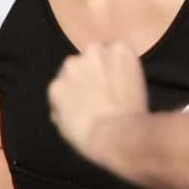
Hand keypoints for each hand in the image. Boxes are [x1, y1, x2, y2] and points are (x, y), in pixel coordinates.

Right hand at [48, 42, 147, 165]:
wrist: (119, 133)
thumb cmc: (91, 139)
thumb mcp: (65, 128)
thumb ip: (62, 107)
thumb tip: (64, 105)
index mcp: (56, 86)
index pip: (67, 82)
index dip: (81, 88)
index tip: (91, 97)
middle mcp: (70, 64)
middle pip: (82, 64)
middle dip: (92, 73)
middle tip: (106, 89)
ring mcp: (95, 53)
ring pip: (102, 54)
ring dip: (108, 64)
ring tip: (120, 82)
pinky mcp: (118, 49)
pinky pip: (122, 51)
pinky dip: (127, 60)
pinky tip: (131, 77)